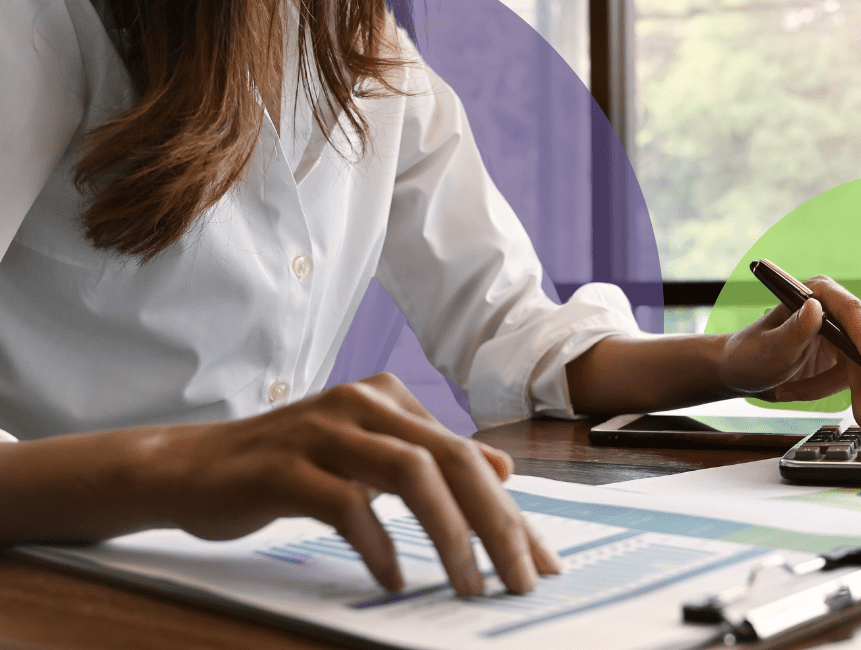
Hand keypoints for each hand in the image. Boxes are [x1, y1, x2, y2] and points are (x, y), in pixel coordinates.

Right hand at [127, 373, 560, 594]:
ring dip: (449, 535)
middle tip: (519, 580)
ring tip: (467, 584)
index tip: (541, 562)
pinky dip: (377, 546)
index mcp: (389, 399)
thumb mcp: (368, 456)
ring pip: (410, 474)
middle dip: (497, 525)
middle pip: (451, 459)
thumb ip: (431, 458)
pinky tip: (391, 580)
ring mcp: (322, 430)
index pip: (468, 456)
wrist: (188, 467)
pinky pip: (346, 505)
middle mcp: (363, 403)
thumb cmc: (287, 466)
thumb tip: (501, 468)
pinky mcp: (284, 466)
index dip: (511, 512)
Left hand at [717, 275, 860, 428]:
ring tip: (789, 393)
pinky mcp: (843, 361)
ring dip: (829, 390)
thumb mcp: (769, 347)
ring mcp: (842, 337)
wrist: (741, 372)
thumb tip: (816, 308)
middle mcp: (835, 312)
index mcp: (819, 294)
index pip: (852, 314)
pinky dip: (831, 396)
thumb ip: (794, 330)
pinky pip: (853, 384)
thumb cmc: (749, 353)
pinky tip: (799, 394)